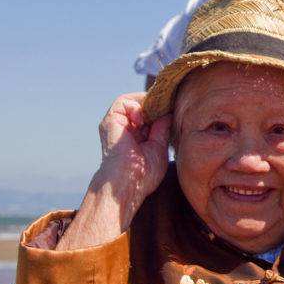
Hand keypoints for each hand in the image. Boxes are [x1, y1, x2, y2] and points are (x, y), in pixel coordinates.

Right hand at [96, 92, 171, 208]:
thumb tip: (169, 112)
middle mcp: (126, 128)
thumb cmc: (145, 173)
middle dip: (157, 108)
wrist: (128, 182)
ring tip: (153, 118)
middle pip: (144, 107)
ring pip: (134, 102)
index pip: (151, 115)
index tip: (173, 112)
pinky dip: (135, 105)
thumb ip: (162, 128)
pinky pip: (123, 102)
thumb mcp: (159, 147)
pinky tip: (141, 119)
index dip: (161, 111)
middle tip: (167, 111)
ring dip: (146, 106)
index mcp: (137, 136)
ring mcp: (117, 124)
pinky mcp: (110, 120)